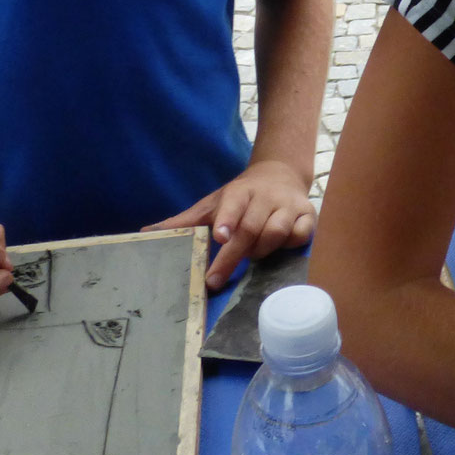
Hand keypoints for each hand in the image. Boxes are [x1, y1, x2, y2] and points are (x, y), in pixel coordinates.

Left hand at [151, 159, 316, 291]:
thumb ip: (184, 221)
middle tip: (215, 280)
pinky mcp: (308, 216)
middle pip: (251, 227)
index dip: (227, 220)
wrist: (280, 174)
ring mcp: (289, 206)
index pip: (233, 204)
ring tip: (252, 257)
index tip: (218, 237)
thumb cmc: (241, 197)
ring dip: (262, 250)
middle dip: (233, 256)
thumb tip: (146, 233)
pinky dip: (290, 245)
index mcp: (240, 191)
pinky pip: (301, 236)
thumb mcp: (212, 204)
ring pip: (277, 233)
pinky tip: (280, 249)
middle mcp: (265, 197)